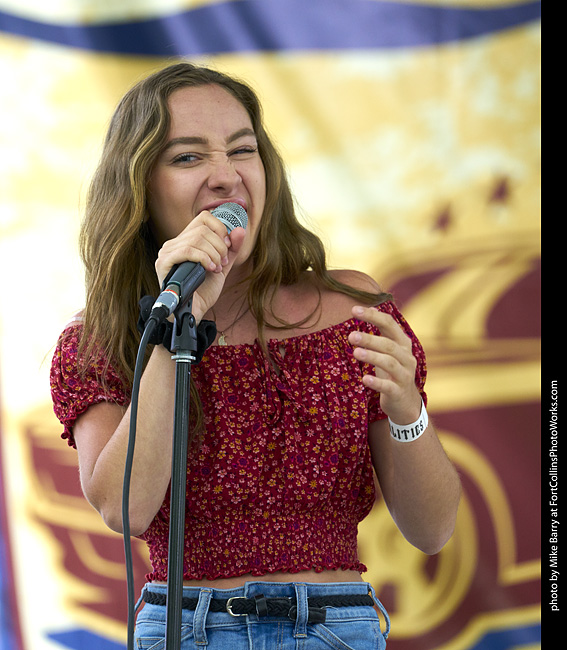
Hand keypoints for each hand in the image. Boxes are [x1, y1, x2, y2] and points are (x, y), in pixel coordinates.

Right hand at [154, 211, 245, 320]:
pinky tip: (209, 269)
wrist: (194, 311)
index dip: (220, 229)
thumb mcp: (223, 266)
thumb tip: (240, 230)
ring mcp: (167, 252)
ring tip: (216, 268)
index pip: (204, 217)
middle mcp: (174, 243)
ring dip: (214, 254)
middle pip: (203, 228)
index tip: (228, 247)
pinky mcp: (163, 262)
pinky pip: (187, 250)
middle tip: (222, 262)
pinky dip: (204, 258)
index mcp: (186, 240)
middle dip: (220, 246)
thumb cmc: (204, 290)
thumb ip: (232, 249)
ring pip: (197, 238)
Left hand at [348, 305, 421, 424]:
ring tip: (355, 353)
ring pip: (389, 363)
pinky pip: (389, 386)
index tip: (353, 310)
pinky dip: (377, 382)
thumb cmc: (392, 371)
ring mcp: (405, 375)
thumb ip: (382, 331)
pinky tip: (365, 379)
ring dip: (372, 356)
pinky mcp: (399, 392)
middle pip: (389, 344)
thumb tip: (370, 308)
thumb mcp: (388, 350)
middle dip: (370, 339)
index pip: (389, 324)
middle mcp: (406, 357)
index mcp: (402, 343)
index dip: (372, 316)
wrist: (406, 402)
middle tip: (350, 336)